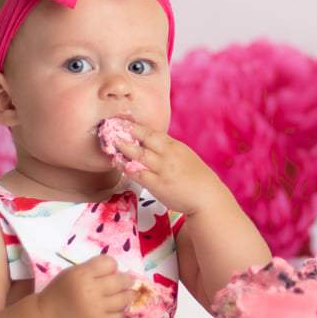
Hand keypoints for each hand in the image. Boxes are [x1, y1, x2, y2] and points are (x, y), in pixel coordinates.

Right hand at [38, 255, 135, 317]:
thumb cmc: (61, 292)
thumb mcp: (72, 273)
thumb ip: (92, 269)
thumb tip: (117, 270)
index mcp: (82, 275)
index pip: (109, 264)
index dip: (112, 265)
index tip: (111, 269)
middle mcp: (91, 291)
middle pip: (120, 281)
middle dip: (127, 279)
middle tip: (129, 280)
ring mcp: (97, 309)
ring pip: (124, 299)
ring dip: (128, 294)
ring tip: (128, 293)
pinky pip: (119, 315)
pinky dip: (120, 310)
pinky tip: (116, 307)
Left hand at [111, 122, 229, 217]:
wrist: (206, 196)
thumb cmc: (196, 177)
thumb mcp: (183, 155)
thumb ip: (167, 149)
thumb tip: (150, 143)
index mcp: (174, 146)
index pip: (152, 132)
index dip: (135, 126)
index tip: (121, 121)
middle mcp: (168, 155)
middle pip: (144, 139)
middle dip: (126, 132)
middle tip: (110, 128)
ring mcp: (162, 169)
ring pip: (138, 155)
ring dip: (123, 148)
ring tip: (109, 143)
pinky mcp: (158, 185)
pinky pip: (138, 173)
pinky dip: (126, 167)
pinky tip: (117, 162)